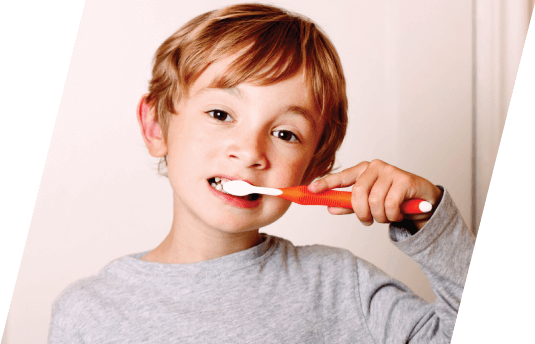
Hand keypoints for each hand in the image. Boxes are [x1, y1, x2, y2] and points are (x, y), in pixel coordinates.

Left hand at [308, 159, 442, 229]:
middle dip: (362, 213)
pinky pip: (389, 204)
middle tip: (369, 220)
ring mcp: (390, 171)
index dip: (326, 184)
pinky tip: (398, 212)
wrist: (424, 202)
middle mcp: (375, 167)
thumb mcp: (368, 204)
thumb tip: (330, 208)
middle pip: (357, 193)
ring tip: (387, 215)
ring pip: (374, 202)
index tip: (311, 190)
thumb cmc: (394, 200)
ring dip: (380, 216)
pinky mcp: (405, 180)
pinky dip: (392, 215)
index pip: (341, 177)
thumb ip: (349, 205)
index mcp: (363, 171)